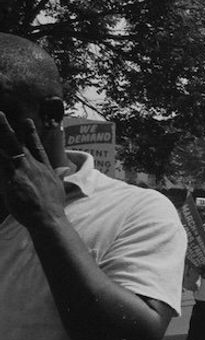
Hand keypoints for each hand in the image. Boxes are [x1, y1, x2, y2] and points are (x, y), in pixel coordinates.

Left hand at [0, 113, 65, 228]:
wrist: (48, 218)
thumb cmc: (53, 207)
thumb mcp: (58, 188)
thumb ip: (58, 176)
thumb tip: (64, 170)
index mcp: (44, 168)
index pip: (37, 146)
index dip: (31, 133)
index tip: (27, 121)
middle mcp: (33, 166)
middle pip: (18, 143)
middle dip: (8, 128)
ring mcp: (22, 171)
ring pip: (6, 149)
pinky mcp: (11, 179)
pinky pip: (0, 163)